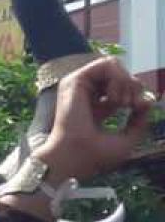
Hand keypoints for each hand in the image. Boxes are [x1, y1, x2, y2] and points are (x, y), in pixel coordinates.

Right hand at [35, 56, 153, 182]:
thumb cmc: (94, 155)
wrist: (74, 158)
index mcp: (94, 107)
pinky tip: (115, 98)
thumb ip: (140, 120)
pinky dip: (119, 78)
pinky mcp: (75, 81)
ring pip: (114, 65)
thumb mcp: (128, 138)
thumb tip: (147, 101)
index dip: (136, 93)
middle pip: (120, 73)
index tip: (138, 108)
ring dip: (126, 82)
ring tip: (122, 102)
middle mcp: (85, 94)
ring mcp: (78, 87)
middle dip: (134, 86)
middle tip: (131, 105)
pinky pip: (107, 64)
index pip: (121, 86)